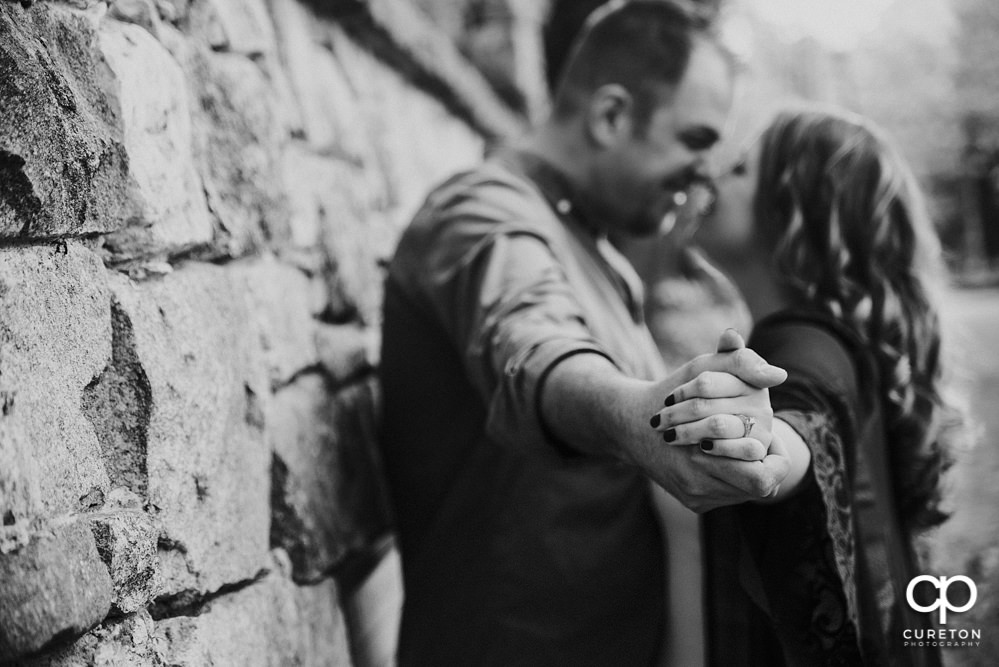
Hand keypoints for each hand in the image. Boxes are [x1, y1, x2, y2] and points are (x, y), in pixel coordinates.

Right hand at [638, 329, 789, 510]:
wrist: (632, 425)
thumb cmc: (673, 393)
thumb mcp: (704, 369)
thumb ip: (741, 363)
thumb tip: (777, 374)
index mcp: (706, 454)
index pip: (764, 476)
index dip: (776, 456)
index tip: (770, 438)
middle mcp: (701, 484)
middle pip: (759, 489)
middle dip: (767, 466)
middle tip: (765, 445)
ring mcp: (696, 496)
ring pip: (746, 494)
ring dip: (751, 470)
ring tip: (747, 446)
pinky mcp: (693, 503)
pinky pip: (730, 496)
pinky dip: (734, 477)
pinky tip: (727, 457)